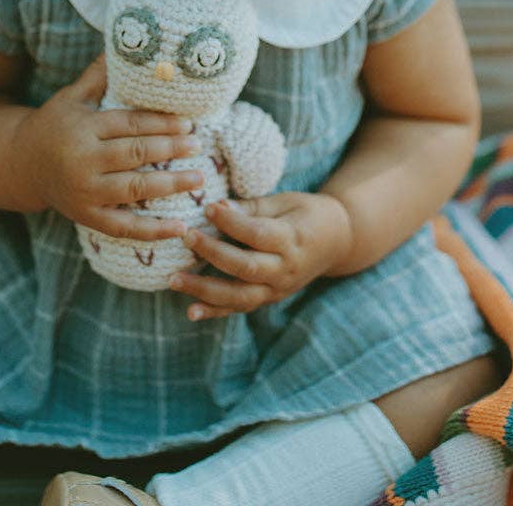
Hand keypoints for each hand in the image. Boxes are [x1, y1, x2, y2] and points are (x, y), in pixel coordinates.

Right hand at [13, 52, 205, 239]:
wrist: (19, 165)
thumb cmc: (54, 125)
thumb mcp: (73, 96)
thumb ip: (99, 74)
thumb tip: (121, 40)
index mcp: (84, 128)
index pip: (129, 124)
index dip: (161, 123)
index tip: (189, 123)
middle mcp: (83, 161)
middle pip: (135, 154)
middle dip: (170, 149)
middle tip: (199, 145)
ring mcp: (85, 192)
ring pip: (134, 189)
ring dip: (169, 185)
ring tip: (198, 178)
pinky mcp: (88, 217)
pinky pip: (124, 227)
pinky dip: (153, 231)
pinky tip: (180, 228)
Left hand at [168, 191, 352, 320]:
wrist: (337, 240)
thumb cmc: (307, 213)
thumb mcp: (285, 201)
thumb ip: (252, 208)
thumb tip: (217, 208)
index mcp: (292, 239)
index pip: (257, 233)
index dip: (231, 222)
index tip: (207, 208)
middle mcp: (285, 269)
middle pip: (246, 267)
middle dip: (213, 253)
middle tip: (186, 237)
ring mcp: (278, 288)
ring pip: (240, 295)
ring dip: (205, 290)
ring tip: (175, 280)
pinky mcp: (270, 299)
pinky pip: (240, 308)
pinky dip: (215, 311)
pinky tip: (190, 310)